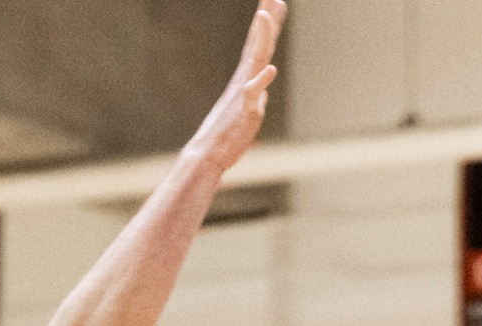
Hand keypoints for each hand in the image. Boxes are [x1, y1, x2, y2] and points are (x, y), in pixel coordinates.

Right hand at [183, 0, 286, 170]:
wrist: (208, 154)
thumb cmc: (226, 135)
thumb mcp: (247, 108)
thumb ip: (256, 92)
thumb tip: (264, 80)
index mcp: (245, 79)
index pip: (258, 46)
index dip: (267, 24)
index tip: (273, 3)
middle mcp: (244, 81)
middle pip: (258, 45)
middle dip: (266, 21)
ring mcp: (243, 94)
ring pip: (255, 62)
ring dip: (261, 39)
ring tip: (265, 16)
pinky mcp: (245, 112)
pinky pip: (252, 95)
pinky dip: (261, 82)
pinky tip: (270, 70)